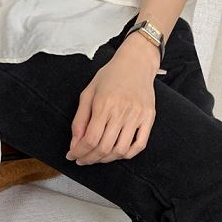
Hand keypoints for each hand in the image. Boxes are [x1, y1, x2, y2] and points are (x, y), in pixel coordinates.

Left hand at [66, 35, 158, 165]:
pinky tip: (116, 152)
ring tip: (98, 156)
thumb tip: (75, 144)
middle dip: (90, 158)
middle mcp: (122, 110)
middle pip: (104, 148)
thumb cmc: (111, 76)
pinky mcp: (148, 118)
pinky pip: (139, 146)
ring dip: (107, 159)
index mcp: (104, 103)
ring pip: (120, 151)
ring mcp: (137, 116)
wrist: (136, 62)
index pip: (90, 139)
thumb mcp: (89, 93)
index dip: (79, 152)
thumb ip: (79, 119)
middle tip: (83, 159)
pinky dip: (126, 154)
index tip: (73, 156)